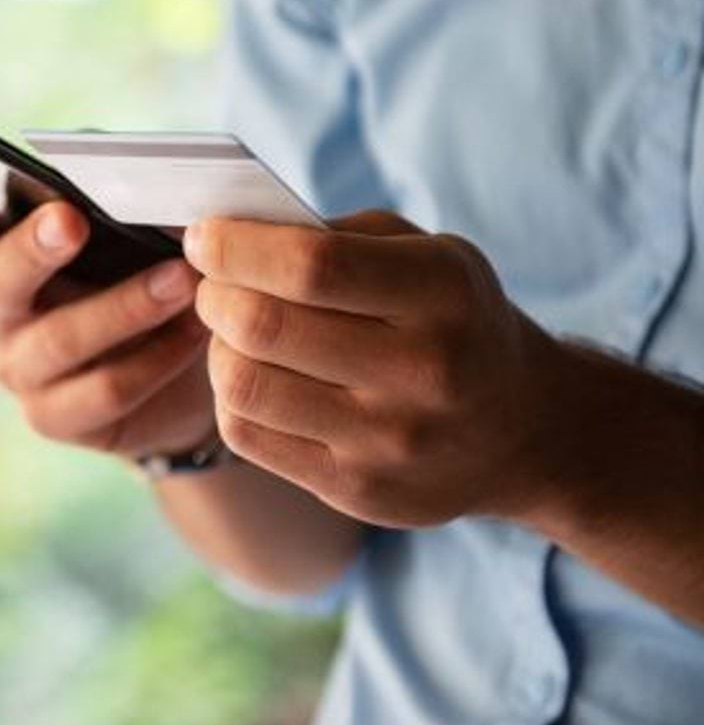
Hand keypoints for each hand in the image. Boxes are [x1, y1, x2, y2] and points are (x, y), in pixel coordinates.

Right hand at [0, 189, 214, 456]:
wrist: (190, 366)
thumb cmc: (143, 269)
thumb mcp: (125, 219)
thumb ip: (106, 184)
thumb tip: (109, 160)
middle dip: (31, 249)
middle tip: (70, 220)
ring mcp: (18, 369)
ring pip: (58, 339)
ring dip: (124, 306)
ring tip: (181, 278)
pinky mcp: (55, 417)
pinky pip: (104, 389)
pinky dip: (156, 357)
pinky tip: (196, 331)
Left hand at [186, 210, 565, 527]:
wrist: (522, 429)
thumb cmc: (449, 318)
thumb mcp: (422, 253)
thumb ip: (331, 236)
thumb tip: (225, 234)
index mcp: (444, 291)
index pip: (311, 266)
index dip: (236, 247)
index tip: (203, 236)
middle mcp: (425, 370)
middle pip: (264, 326)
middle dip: (216, 295)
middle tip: (212, 283)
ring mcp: (391, 441)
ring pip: (244, 385)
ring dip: (217, 347)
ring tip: (232, 330)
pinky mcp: (358, 490)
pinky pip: (247, 434)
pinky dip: (231, 396)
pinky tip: (252, 375)